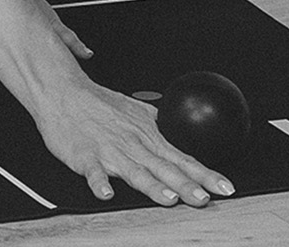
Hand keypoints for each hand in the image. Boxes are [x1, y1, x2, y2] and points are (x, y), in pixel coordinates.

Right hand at [34, 80, 234, 207]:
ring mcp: (109, 151)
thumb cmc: (97, 102)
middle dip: (186, 185)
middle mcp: (132, 145)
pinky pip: (93, 172)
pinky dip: (99, 182)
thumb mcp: (135, 109)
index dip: (205, 174)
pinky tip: (107, 193)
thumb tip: (178, 129)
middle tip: (205, 199)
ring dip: (151, 185)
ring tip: (168, 199)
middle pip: (164, 168)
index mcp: (147, 136)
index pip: (182, 158)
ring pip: (134, 171)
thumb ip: (158, 123)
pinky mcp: (84, 156)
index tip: (226, 188)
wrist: (62, 91)